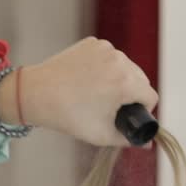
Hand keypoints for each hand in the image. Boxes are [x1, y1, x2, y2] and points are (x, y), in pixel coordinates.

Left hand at [2, 36, 158, 146]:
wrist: (35, 93)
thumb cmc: (68, 116)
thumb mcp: (101, 134)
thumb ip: (128, 139)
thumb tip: (147, 142)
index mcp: (126, 83)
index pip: (150, 97)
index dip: (143, 110)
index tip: (127, 115)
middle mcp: (120, 61)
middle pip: (141, 80)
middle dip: (132, 94)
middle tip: (112, 106)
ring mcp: (106, 49)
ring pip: (126, 67)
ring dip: (120, 79)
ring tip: (99, 92)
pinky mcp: (93, 43)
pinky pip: (109, 57)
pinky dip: (104, 67)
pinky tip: (89, 78)